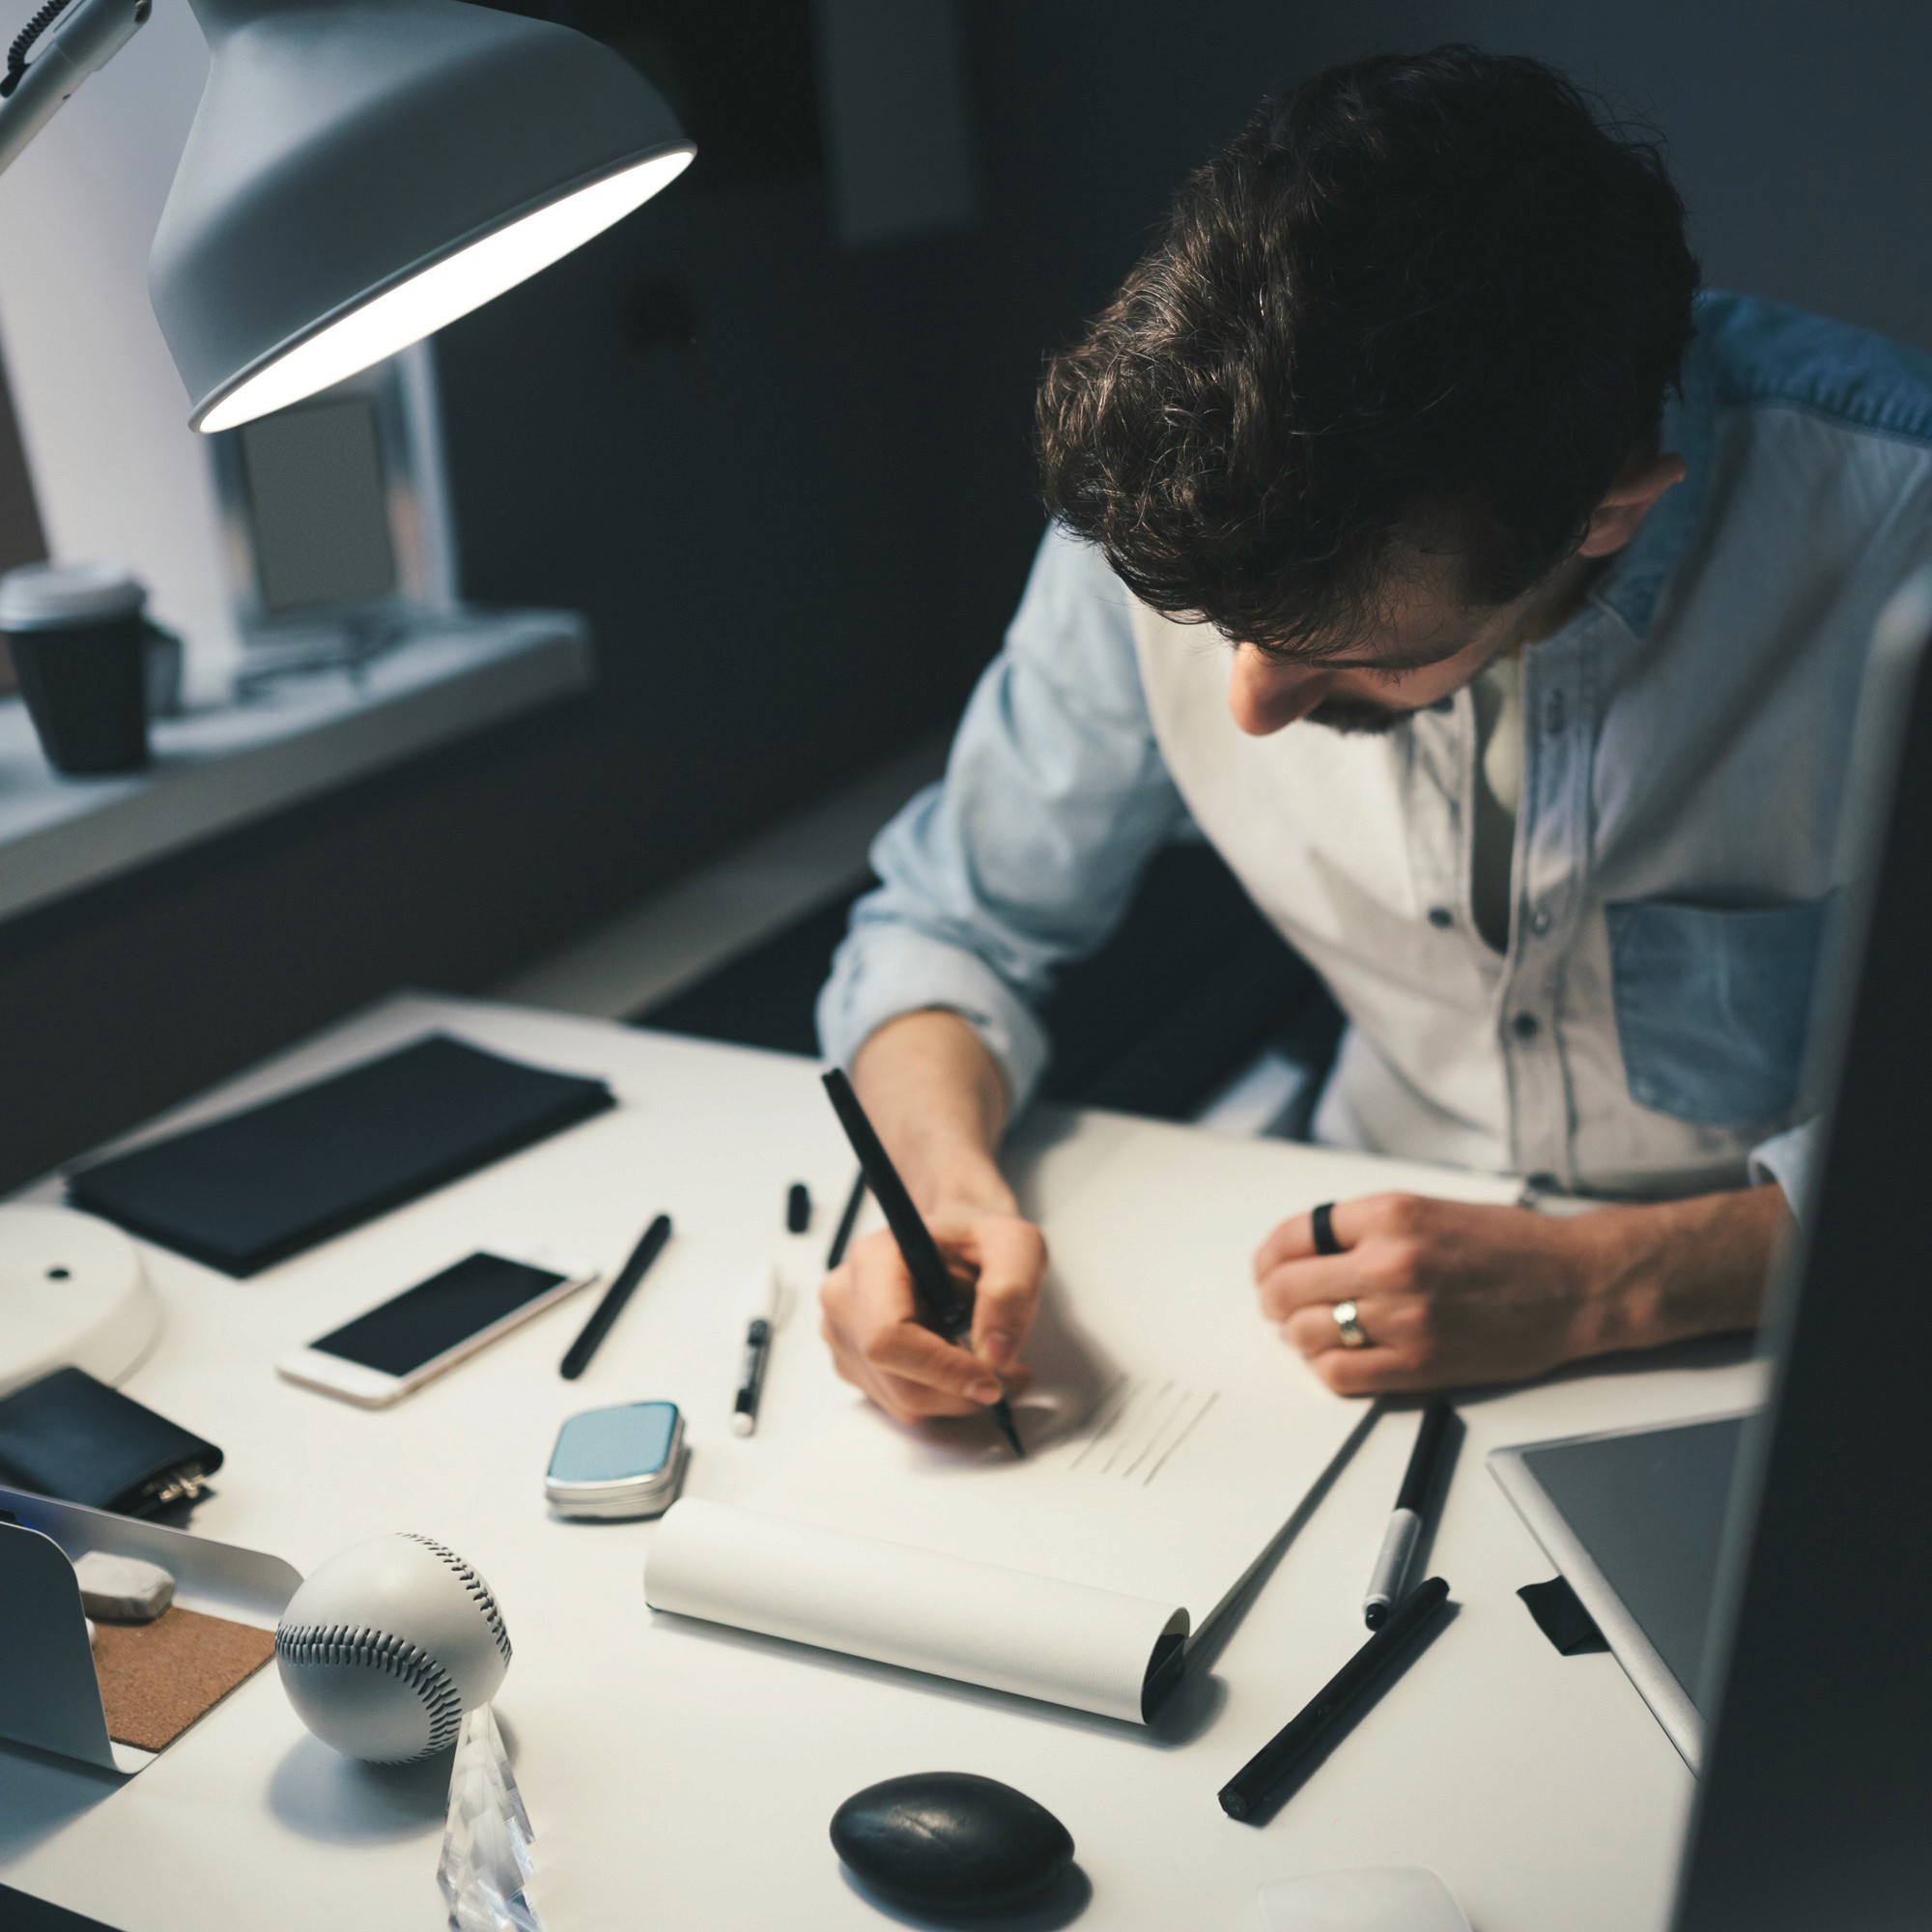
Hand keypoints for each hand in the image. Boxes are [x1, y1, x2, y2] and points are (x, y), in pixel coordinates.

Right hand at [819, 1205, 1046, 1423]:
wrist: (957, 1239)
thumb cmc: (978, 1238)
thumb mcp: (1016, 1245)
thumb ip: (1011, 1291)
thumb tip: (995, 1353)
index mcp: (873, 1260)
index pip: (888, 1337)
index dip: (942, 1370)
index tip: (992, 1381)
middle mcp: (845, 1297)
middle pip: (897, 1380)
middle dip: (961, 1392)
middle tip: (1011, 1377)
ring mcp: (843, 1333)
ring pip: (901, 1400)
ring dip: (955, 1397)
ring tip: (990, 1361)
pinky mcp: (853, 1361)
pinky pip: (898, 1402)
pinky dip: (940, 1396)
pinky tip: (959, 1362)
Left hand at [1253, 1187, 1783, 1394]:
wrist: (1575, 1284)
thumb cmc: (1508, 1245)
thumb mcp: (1425, 1209)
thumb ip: (1363, 1227)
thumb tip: (1303, 1252)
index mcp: (1390, 1214)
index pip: (1292, 1236)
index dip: (1270, 1256)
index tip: (1270, 1267)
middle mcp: (1390, 1263)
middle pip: (1289, 1287)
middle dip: (1274, 1297)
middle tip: (1277, 1302)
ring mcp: (1403, 1318)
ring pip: (1307, 1334)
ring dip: (1296, 1333)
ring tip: (1308, 1328)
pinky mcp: (1418, 1364)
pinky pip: (1340, 1374)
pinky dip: (1324, 1366)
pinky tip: (1335, 1355)